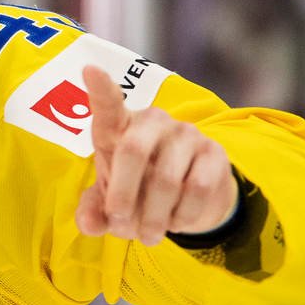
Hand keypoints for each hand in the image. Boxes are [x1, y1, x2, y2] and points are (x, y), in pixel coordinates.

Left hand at [75, 65, 237, 243]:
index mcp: (119, 127)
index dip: (100, 89)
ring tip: (147, 235)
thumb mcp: (110, 201)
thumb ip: (93, 211)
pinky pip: (197, 189)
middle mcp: (153, 122)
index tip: (89, 70)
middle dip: (122, 196)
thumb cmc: (138, 189)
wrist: (190, 201)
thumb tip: (90, 224)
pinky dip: (181, 216)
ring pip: (165, 180)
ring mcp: (186, 134)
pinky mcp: (215, 153)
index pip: (108, 105)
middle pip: (133, 150)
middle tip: (121, 225)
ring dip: (152, 217)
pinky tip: (175, 223)